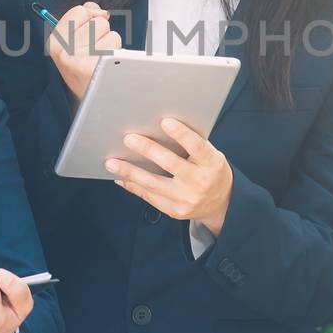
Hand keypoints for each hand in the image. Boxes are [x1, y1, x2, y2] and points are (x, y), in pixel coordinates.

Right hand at [46, 1, 121, 105]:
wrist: (90, 100)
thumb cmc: (84, 69)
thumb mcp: (73, 43)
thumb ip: (81, 19)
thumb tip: (96, 8)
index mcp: (54, 43)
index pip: (79, 11)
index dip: (89, 17)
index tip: (87, 30)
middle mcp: (64, 51)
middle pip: (97, 20)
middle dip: (100, 32)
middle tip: (94, 51)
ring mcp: (79, 59)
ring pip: (108, 30)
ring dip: (109, 42)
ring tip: (100, 59)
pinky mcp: (96, 66)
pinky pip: (115, 42)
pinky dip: (116, 51)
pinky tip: (107, 65)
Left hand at [105, 118, 232, 234]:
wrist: (221, 203)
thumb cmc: (211, 170)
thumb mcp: (211, 156)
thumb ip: (192, 145)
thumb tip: (158, 127)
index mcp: (212, 164)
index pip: (197, 147)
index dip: (182, 135)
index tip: (165, 121)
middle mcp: (200, 182)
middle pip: (171, 164)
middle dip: (148, 150)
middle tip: (129, 138)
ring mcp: (186, 200)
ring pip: (153, 184)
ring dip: (130, 172)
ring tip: (111, 162)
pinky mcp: (175, 211)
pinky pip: (149, 197)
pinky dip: (133, 185)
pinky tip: (121, 176)